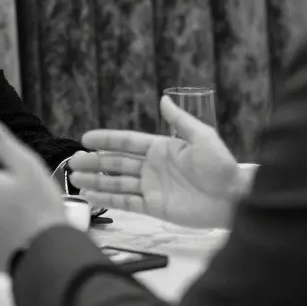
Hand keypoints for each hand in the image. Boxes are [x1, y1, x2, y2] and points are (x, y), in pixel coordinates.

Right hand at [68, 97, 245, 228]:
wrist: (233, 199)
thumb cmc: (220, 166)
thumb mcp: (202, 137)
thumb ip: (180, 120)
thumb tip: (163, 98)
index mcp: (161, 148)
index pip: (127, 142)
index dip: (107, 140)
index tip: (86, 138)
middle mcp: (152, 167)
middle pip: (116, 163)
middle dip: (95, 162)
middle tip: (73, 161)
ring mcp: (151, 187)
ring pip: (117, 182)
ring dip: (96, 180)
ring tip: (75, 178)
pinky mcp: (154, 206)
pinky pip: (126, 202)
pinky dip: (108, 199)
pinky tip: (91, 196)